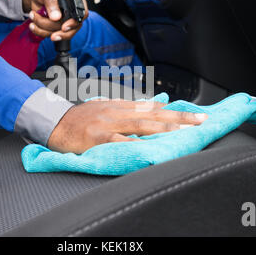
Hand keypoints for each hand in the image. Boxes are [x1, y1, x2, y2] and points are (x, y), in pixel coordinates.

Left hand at [22, 0, 88, 40]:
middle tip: (51, 35)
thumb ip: (51, 1)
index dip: (74, 22)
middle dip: (59, 32)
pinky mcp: (58, 27)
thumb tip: (56, 17)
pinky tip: (34, 25)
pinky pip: (52, 34)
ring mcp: (67, 20)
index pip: (82, 13)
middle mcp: (74, 10)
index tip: (63, 28)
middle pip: (73, 27)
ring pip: (61, 33)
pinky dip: (41, 32)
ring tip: (33, 17)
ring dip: (45, 29)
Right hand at [48, 99, 207, 153]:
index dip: (172, 110)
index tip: (191, 113)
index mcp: (119, 106)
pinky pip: (120, 140)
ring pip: (141, 124)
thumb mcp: (104, 107)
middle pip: (153, 114)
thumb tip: (148, 107)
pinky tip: (150, 148)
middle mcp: (117, 111)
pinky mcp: (98, 136)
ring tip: (183, 131)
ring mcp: (108, 123)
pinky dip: (136, 143)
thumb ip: (125, 108)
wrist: (55, 122)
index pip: (151, 107)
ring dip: (165, 127)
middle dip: (178, 117)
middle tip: (200, 119)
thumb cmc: (80, 118)